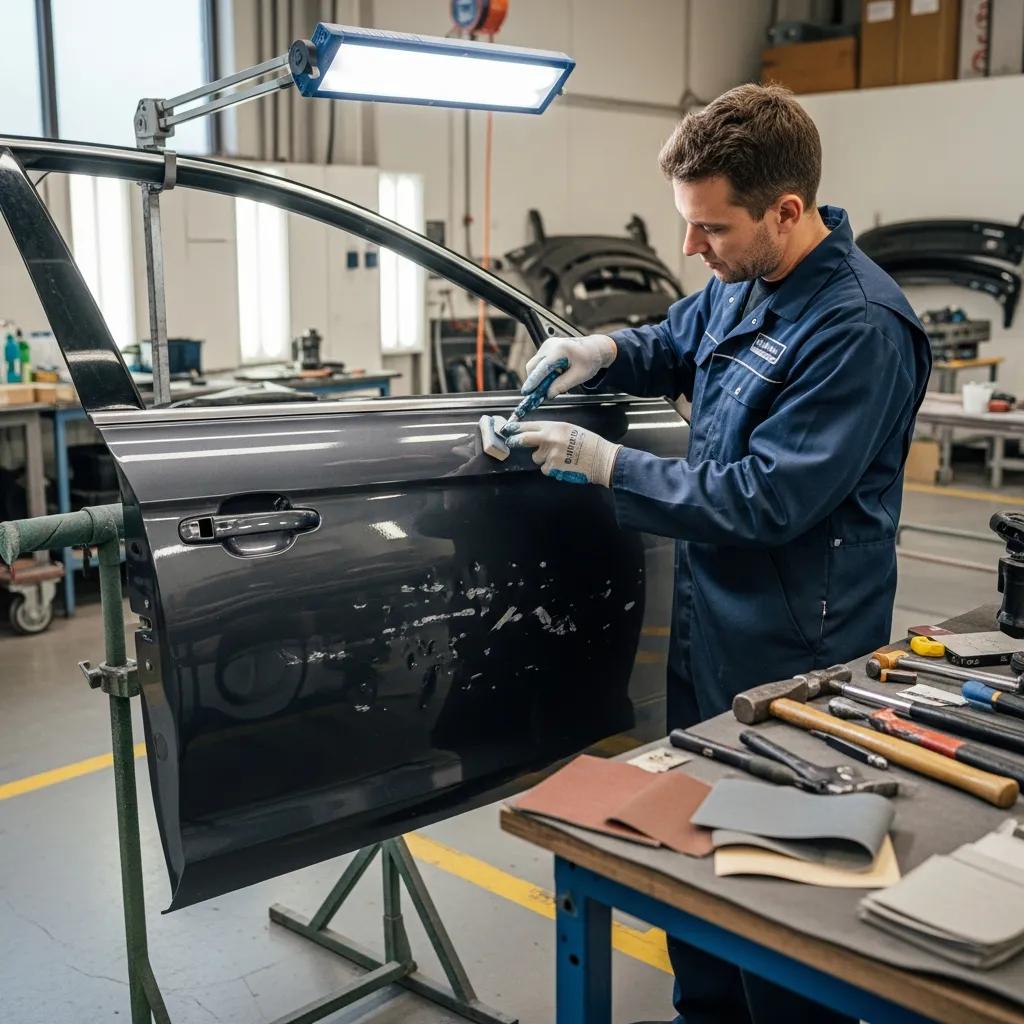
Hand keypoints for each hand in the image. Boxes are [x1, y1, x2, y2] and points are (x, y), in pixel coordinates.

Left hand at [506, 420, 620, 486]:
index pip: (530, 425)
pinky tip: (562, 465)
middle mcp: (550, 438)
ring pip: (536, 457)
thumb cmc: (589, 443)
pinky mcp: (552, 467)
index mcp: (555, 426)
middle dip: (516, 441)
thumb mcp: (570, 429)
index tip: (509, 428)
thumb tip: (537, 435)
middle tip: (512, 442)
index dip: (517, 427)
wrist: (601, 458)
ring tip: (559, 457)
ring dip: (543, 458)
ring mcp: (550, 454)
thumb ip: (553, 431)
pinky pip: (544, 469)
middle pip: (524, 439)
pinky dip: (551, 469)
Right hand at [521, 335, 616, 397]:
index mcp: (561, 349)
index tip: (527, 391)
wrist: (594, 348)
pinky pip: (539, 363)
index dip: (533, 381)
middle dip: (534, 381)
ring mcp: (547, 345)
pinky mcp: (546, 348)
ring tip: (553, 384)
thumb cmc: (590, 359)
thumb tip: (548, 394)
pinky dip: (542, 372)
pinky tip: (554, 376)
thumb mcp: (580, 375)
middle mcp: (550, 345)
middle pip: (533, 366)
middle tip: (540, 394)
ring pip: (534, 365)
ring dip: (539, 377)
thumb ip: (563, 385)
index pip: (542, 367)